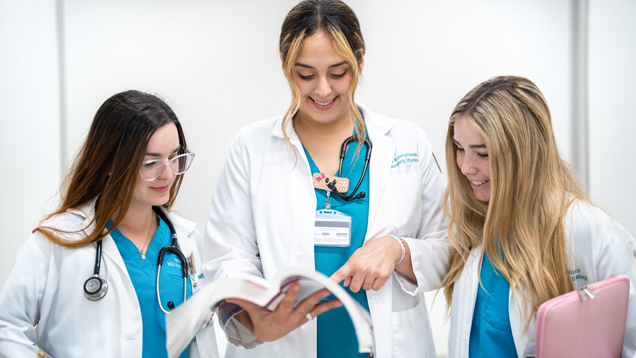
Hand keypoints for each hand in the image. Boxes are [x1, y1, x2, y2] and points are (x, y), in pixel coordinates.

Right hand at [225, 284, 341, 341]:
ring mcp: (300, 319)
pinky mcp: (305, 318)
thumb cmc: (262, 321)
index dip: (291, 294)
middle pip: (306, 305)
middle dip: (316, 296)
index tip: (296, 284)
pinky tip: (338, 301)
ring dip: (327, 302)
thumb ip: (244, 301)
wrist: (269, 335)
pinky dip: (328, 306)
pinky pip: (319, 311)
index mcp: (279, 316)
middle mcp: (292, 318)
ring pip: (315, 309)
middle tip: (325, 287)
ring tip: (338, 295)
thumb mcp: (254, 312)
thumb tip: (230, 294)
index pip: (286, 304)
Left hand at [330, 236, 402, 291]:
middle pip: (354, 287)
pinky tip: (376, 275)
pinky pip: (375, 288)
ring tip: (370, 273)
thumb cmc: (371, 251)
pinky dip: (375, 284)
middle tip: (361, 276)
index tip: (326, 287)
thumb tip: (345, 283)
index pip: (340, 274)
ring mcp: (373, 272)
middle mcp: (363, 267)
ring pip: (365, 288)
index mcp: (354, 262)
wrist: (388, 247)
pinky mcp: (382, 276)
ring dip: (367, 283)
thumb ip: (349, 269)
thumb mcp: (356, 256)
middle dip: (357, 284)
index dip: (332, 281)